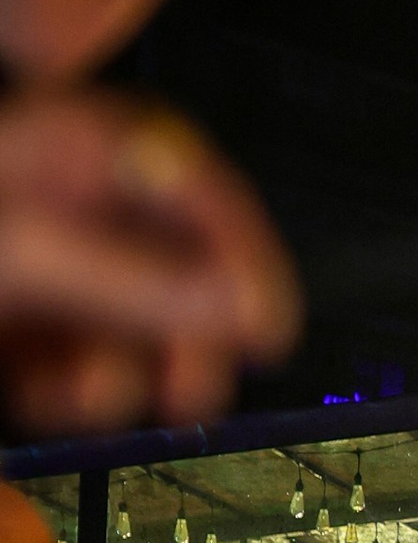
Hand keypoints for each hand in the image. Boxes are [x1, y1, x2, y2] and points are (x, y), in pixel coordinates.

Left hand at [0, 90, 298, 430]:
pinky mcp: (18, 315)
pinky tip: (47, 395)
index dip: (241, 256)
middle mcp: (69, 196)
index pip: (194, 184)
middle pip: (169, 263)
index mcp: (78, 146)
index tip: (268, 325)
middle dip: (183, 335)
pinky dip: (69, 387)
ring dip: (122, 372)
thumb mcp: (24, 250)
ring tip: (99, 397)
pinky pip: (71, 353)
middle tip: (195, 390)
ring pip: (124, 320)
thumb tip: (239, 302)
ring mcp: (41, 258)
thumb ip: (133, 277)